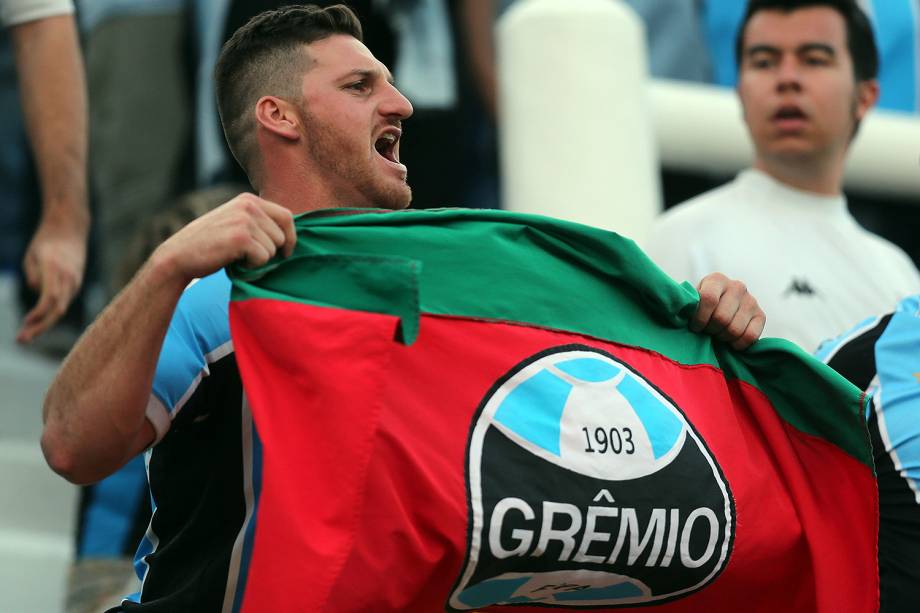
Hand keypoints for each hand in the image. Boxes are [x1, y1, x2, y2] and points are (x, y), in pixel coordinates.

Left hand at [17, 213, 87, 342]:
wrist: (71, 229)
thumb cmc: (47, 240)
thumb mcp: (32, 254)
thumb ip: (33, 274)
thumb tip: (36, 291)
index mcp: (56, 270)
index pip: (50, 298)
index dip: (39, 313)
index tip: (25, 322)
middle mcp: (69, 279)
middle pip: (57, 309)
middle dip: (40, 327)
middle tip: (21, 340)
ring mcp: (74, 282)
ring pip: (60, 309)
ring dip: (43, 324)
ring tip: (25, 335)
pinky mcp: (74, 285)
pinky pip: (61, 303)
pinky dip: (48, 314)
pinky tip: (33, 321)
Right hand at [150, 192, 296, 285]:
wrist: (179, 256)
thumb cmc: (210, 245)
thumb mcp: (235, 223)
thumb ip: (258, 223)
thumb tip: (290, 236)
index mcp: (248, 200)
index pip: (287, 216)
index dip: (290, 237)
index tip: (285, 252)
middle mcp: (248, 205)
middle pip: (282, 236)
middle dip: (271, 252)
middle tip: (249, 257)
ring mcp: (245, 220)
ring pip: (273, 249)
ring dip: (259, 260)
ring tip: (238, 257)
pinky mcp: (241, 237)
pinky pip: (263, 258)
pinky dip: (252, 267)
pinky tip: (235, 262)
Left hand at [690, 272, 764, 349]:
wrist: (719, 309)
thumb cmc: (700, 307)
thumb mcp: (691, 301)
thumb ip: (687, 305)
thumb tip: (680, 314)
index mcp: (716, 279)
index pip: (709, 299)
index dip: (699, 318)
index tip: (694, 326)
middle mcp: (737, 286)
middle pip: (721, 318)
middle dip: (710, 330)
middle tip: (707, 331)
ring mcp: (751, 300)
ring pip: (734, 329)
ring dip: (722, 338)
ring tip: (717, 335)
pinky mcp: (761, 315)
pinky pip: (750, 336)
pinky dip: (737, 344)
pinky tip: (730, 342)